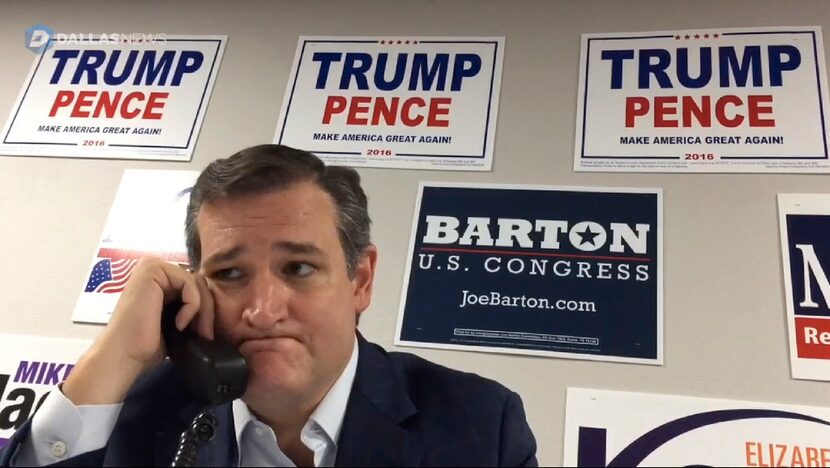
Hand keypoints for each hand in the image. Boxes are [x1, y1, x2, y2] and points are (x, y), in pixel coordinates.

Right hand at [62, 257, 215, 404]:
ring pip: (196, 283)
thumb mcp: (178, 321)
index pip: (197, 285)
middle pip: (199, 283)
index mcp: (159, 278)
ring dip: (202, 311)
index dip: (205, 310)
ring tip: (193, 332)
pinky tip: (179, 324)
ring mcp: (151, 266)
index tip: (203, 334)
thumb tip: (218, 306)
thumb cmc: (146, 344)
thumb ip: (191, 306)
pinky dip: (191, 305)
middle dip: (206, 311)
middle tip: (204, 335)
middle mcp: (154, 267)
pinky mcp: (151, 269)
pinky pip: (189, 283)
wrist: (124, 356)